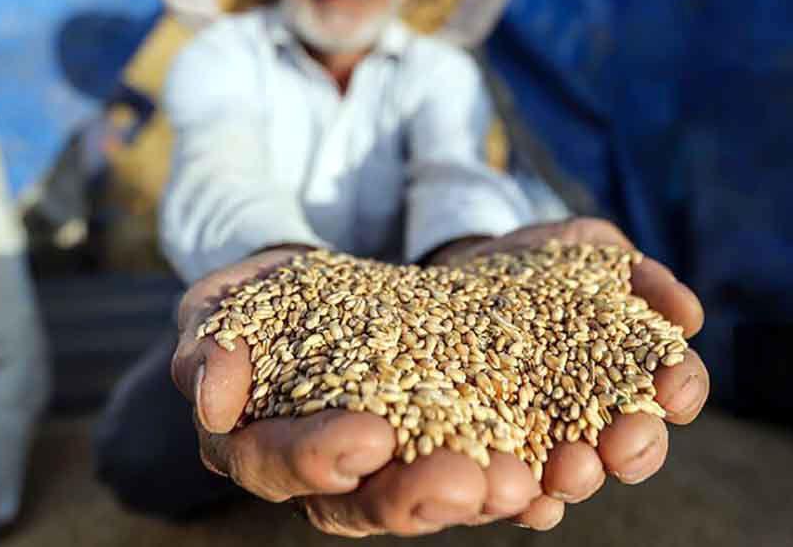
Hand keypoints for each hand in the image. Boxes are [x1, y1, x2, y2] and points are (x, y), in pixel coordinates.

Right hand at [170, 249, 541, 535]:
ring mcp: (415, 468)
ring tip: (542, 478)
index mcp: (276, 448)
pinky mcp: (475, 444)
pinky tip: (581, 462)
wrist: (342, 288)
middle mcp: (349, 478)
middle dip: (429, 495)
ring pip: (457, 499)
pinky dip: (551, 470)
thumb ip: (210, 341)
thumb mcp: (228, 304)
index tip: (369, 435)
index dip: (323, 457)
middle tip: (472, 480)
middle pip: (382, 505)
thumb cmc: (270, 301)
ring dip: (503, 493)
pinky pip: (514, 473)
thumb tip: (211, 396)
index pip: (288, 467)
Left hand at [427, 217, 709, 528]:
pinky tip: (523, 496)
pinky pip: (518, 488)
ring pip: (578, 474)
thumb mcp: (589, 249)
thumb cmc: (544, 263)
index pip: (675, 386)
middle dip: (635, 448)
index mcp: (636, 369)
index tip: (673, 390)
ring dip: (580, 478)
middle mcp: (602, 414)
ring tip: (567, 471)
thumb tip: (687, 315)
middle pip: (635, 444)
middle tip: (622, 445)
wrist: (468, 270)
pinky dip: (525, 499)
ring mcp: (552, 437)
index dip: (681, 390)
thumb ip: (642, 277)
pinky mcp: (501, 451)